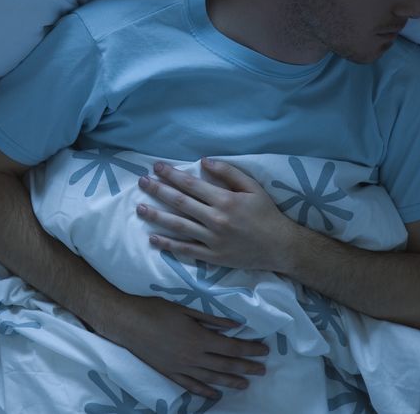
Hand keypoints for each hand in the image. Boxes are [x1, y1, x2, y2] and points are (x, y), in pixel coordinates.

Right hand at [93, 293, 269, 399]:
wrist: (127, 323)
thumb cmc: (156, 310)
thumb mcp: (186, 309)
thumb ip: (211, 320)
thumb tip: (234, 325)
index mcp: (199, 338)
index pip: (231, 347)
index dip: (249, 349)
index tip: (264, 350)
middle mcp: (193, 357)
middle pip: (225, 364)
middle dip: (246, 367)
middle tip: (262, 370)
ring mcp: (181, 367)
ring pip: (211, 378)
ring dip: (230, 381)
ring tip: (245, 384)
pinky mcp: (170, 373)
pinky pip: (191, 386)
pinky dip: (205, 391)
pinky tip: (215, 394)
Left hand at [137, 159, 294, 270]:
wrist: (279, 246)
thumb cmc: (266, 214)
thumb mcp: (253, 187)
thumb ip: (229, 172)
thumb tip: (204, 161)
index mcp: (225, 200)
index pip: (191, 185)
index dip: (172, 175)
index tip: (157, 167)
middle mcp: (216, 219)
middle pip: (180, 203)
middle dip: (158, 191)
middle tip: (142, 182)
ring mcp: (212, 240)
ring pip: (178, 226)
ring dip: (156, 216)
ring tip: (139, 208)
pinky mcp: (212, 256)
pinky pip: (185, 250)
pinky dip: (168, 244)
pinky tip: (152, 238)